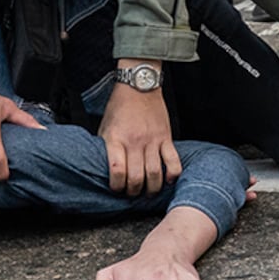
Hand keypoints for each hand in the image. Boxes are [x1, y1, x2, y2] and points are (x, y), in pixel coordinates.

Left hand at [100, 70, 181, 196]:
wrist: (139, 86)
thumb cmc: (119, 106)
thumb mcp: (105, 127)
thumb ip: (106, 148)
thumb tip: (105, 169)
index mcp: (116, 139)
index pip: (117, 171)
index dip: (116, 186)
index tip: (116, 189)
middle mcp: (134, 142)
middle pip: (136, 178)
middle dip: (134, 191)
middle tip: (132, 193)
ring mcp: (152, 140)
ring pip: (155, 173)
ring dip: (152, 188)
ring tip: (148, 192)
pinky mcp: (166, 137)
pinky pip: (173, 161)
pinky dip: (172, 175)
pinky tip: (168, 180)